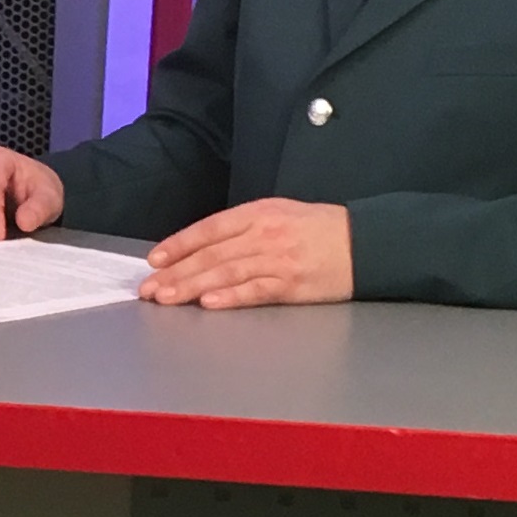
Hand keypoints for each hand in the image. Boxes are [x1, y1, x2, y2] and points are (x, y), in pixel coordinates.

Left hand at [139, 199, 352, 309]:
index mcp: (259, 213)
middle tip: (149, 289)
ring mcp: (279, 260)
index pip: (209, 229)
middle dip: (176, 273)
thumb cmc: (321, 229)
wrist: (367, 243)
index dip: (179, 244)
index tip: (155, 260)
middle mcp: (265, 235)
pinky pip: (256, 291)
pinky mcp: (293, 285)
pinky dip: (230, 297)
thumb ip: (244, 228)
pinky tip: (208, 303)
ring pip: (226, 273)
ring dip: (192, 287)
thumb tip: (204, 245)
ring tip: (167, 298)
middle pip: (211, 254)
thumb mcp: (280, 214)